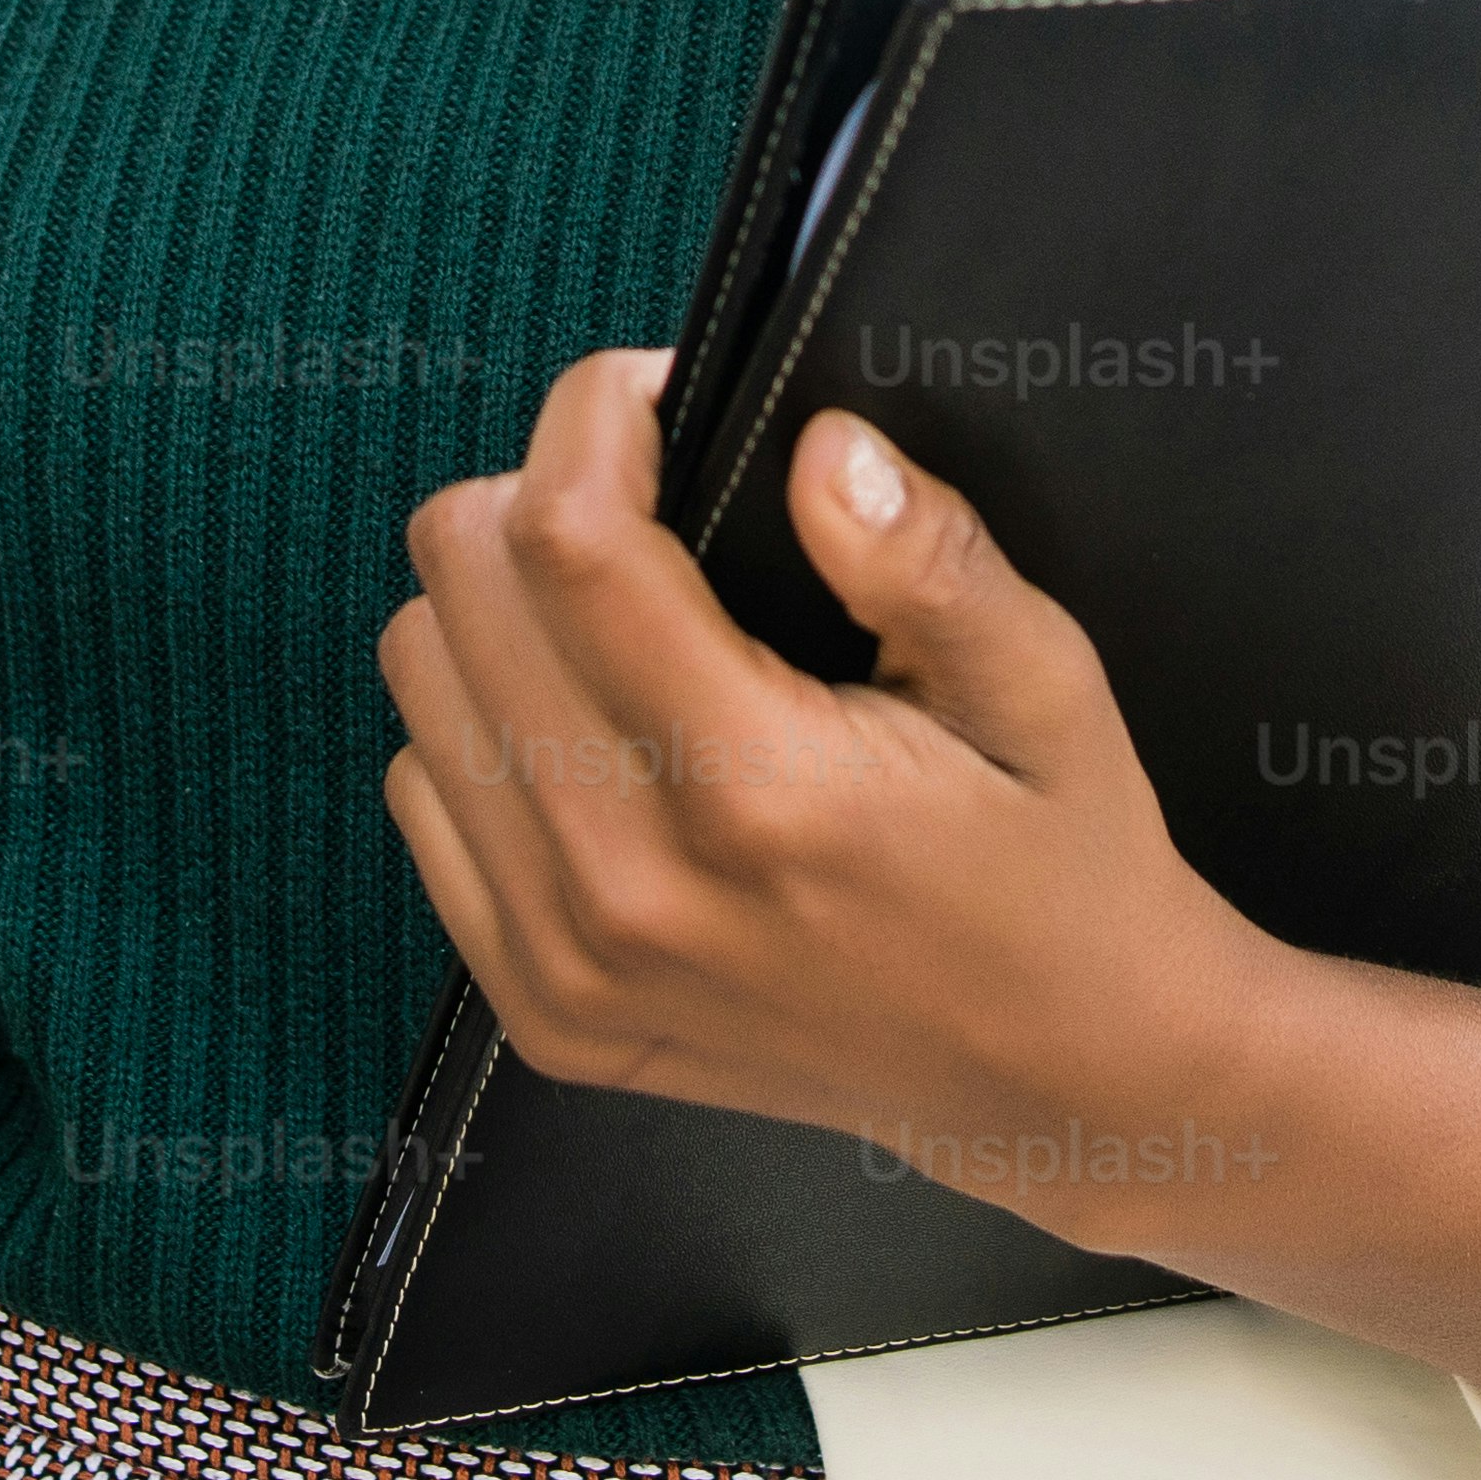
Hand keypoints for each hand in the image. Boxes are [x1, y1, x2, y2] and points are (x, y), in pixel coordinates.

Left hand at [374, 351, 1291, 1227]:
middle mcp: (632, 884)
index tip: (654, 396)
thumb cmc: (1060, 872)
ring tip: (621, 617)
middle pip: (461, 586)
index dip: (591, 419)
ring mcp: (569, 961)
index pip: (569, 538)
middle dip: (542, 498)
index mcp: (757, 790)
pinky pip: (423, 798)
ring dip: (501, 612)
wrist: (1059, 1083)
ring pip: (420, 681)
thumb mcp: (1046, 688)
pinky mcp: (541, 1010)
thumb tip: (821, 448)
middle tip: (650, 505)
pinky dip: (486, 730)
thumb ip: (929, 561)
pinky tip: (598, 731)